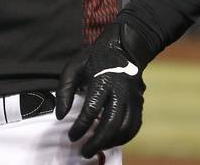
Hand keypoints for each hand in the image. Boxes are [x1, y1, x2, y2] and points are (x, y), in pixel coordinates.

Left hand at [56, 22, 147, 157]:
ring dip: (110, 143)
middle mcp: (120, 91)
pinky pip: (134, 126)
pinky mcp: (139, 102)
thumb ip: (65, 89)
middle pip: (110, 124)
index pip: (91, 111)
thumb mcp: (74, 66)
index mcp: (102, 81)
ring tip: (97, 149)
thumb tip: (61, 115)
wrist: (125, 47)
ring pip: (124, 128)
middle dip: (96, 142)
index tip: (71, 136)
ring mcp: (132, 98)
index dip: (80, 128)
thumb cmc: (95, 57)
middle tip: (84, 152)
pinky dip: (124, 138)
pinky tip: (112, 142)